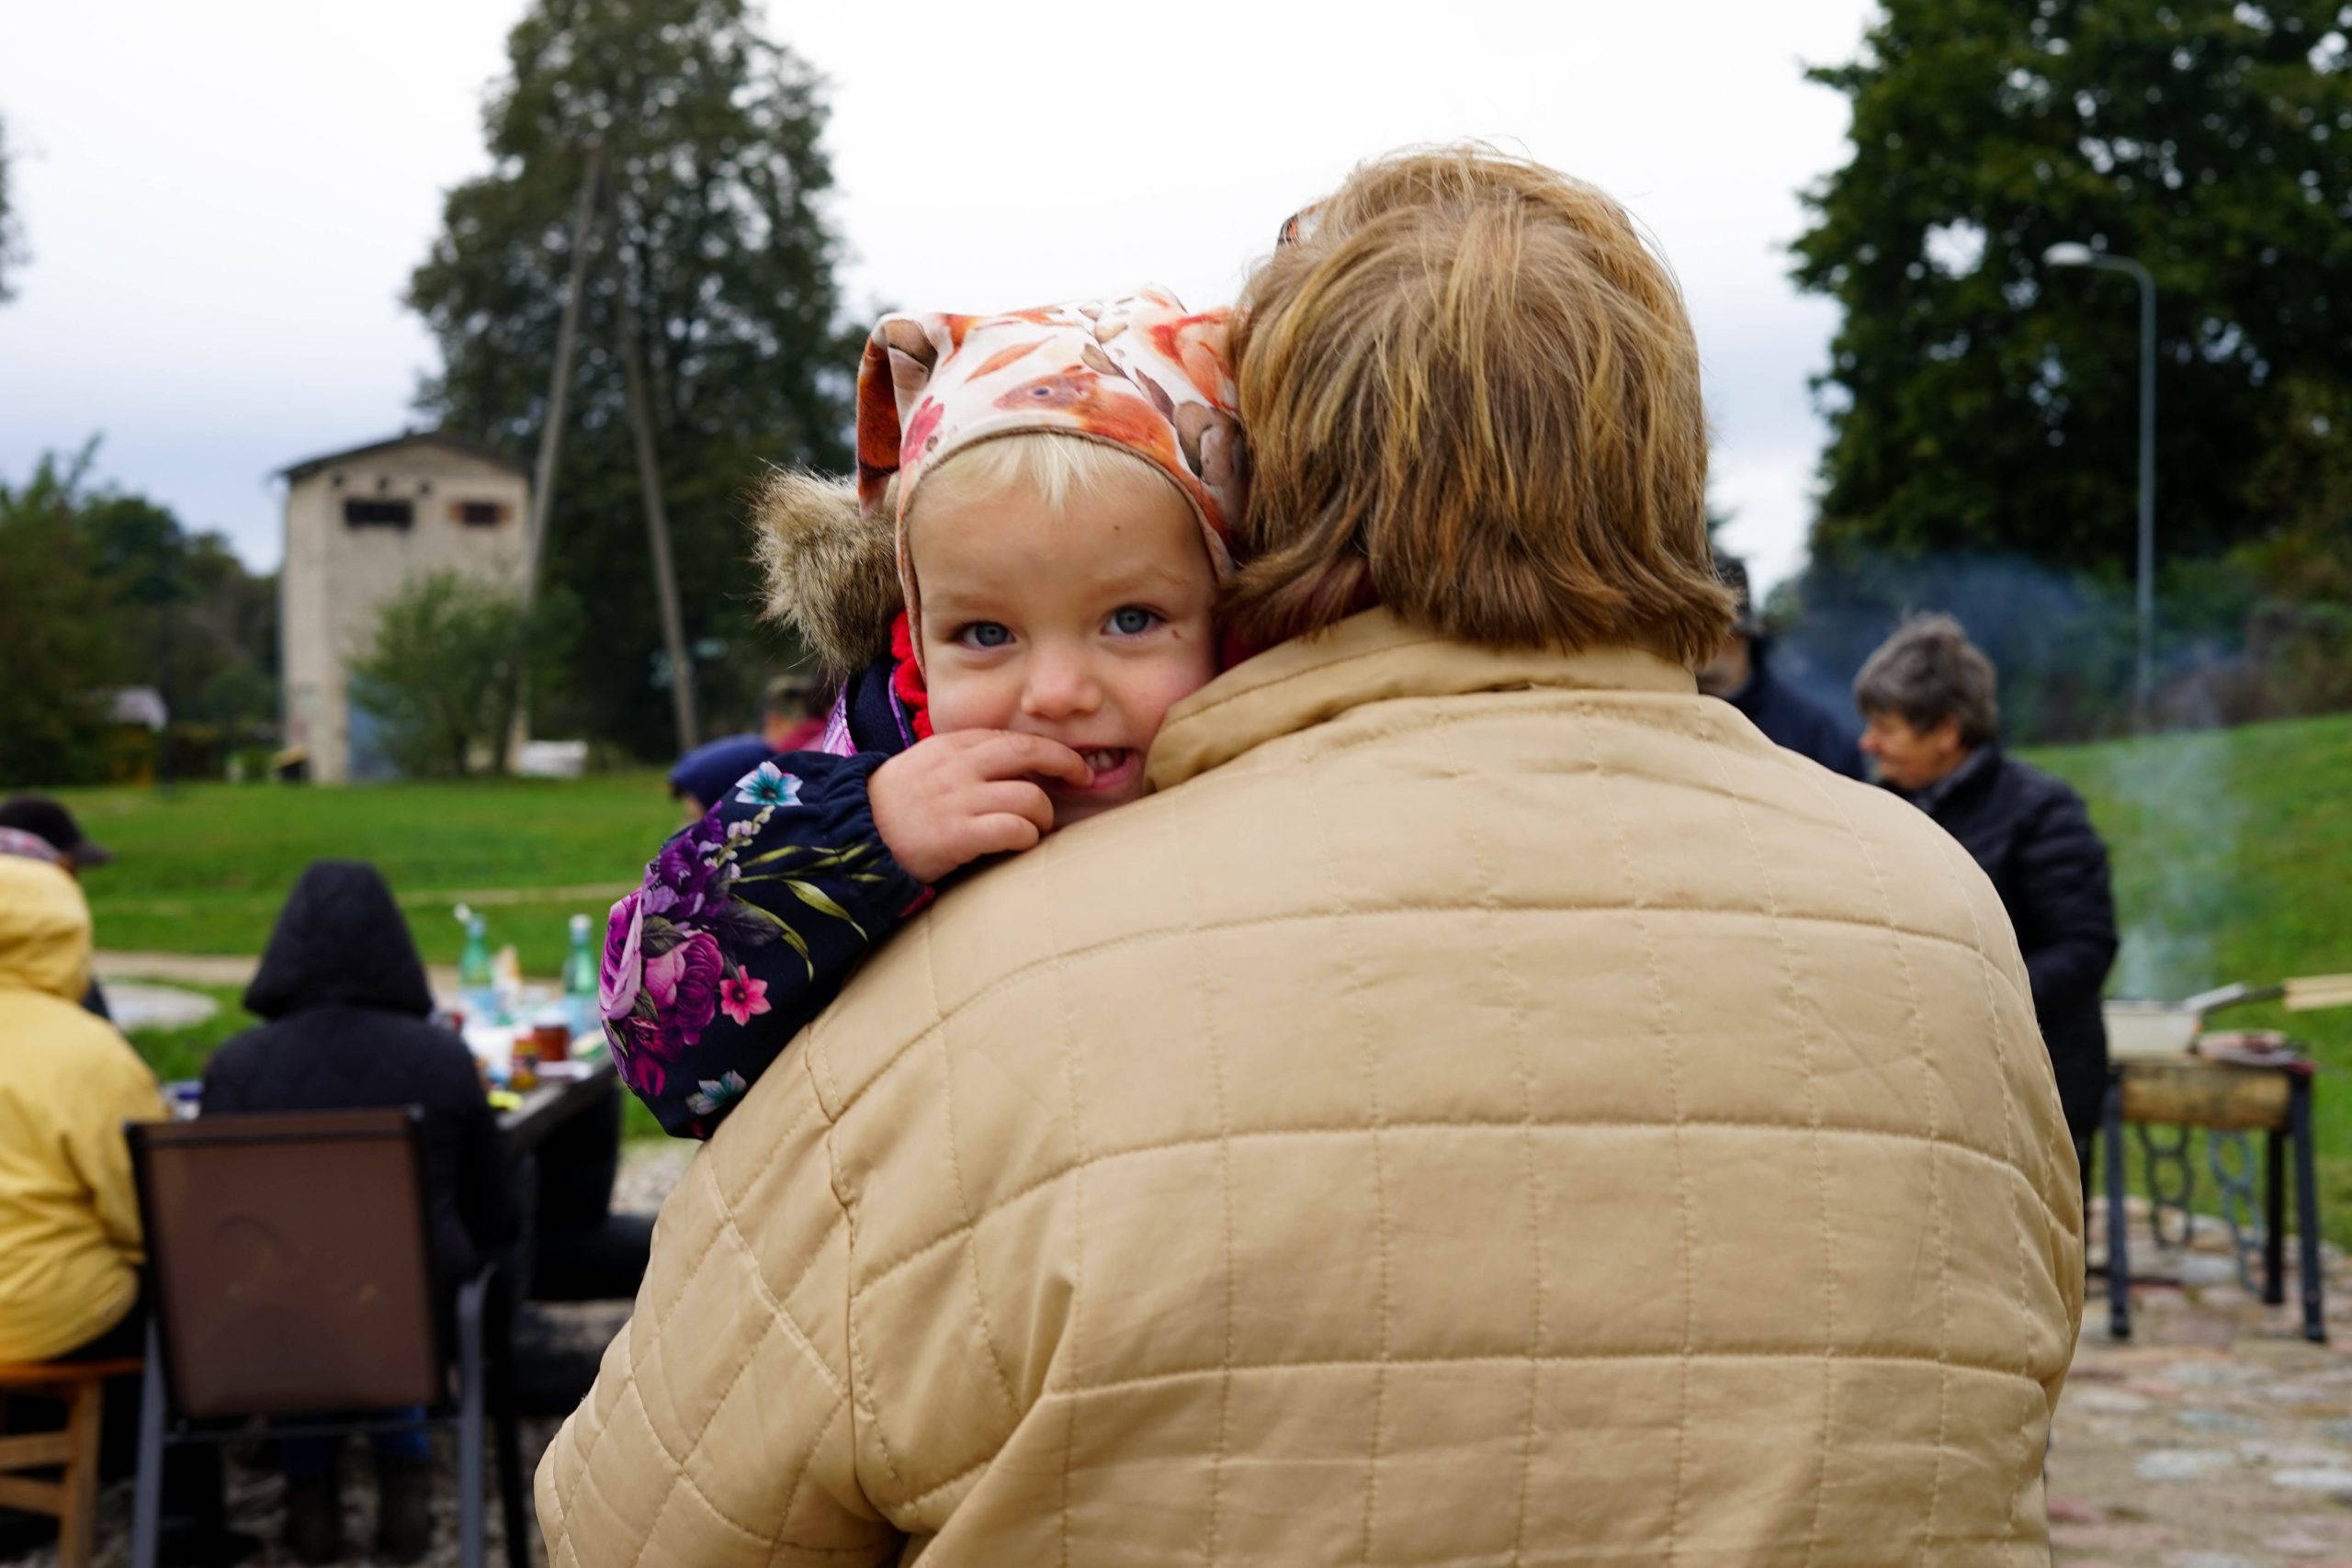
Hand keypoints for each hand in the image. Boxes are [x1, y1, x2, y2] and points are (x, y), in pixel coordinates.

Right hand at [869, 731, 1092, 884]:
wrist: (853, 834)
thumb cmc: (895, 804)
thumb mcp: (927, 764)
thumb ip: (966, 759)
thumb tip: (1014, 766)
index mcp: (952, 744)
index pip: (1014, 737)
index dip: (1049, 749)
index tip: (1070, 761)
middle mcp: (960, 766)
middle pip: (1030, 752)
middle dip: (1065, 763)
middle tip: (1084, 778)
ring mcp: (960, 799)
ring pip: (1031, 797)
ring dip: (1043, 816)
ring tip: (1035, 829)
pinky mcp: (959, 834)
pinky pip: (1014, 830)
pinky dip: (1026, 837)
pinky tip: (1020, 843)